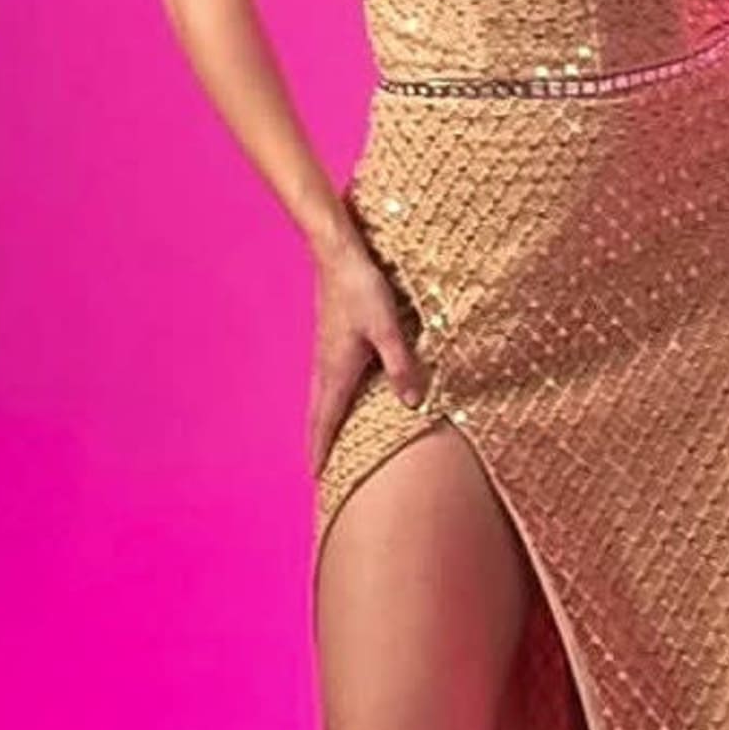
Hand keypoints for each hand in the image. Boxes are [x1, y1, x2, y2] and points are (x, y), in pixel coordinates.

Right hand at [308, 232, 423, 473]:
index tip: (316, 475)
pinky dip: (327, 402)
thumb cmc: (361, 289)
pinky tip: (336, 399)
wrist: (337, 254)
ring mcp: (326, 352)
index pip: (326, 418)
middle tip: (316, 469)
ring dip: (320, 422)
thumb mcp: (388, 328)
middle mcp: (327, 365)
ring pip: (320, 397)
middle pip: (318, 413)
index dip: (321, 448)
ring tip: (323, 440)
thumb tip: (413, 403)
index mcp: (337, 368)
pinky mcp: (332, 341)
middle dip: (316, 441)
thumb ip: (400, 365)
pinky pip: (326, 382)